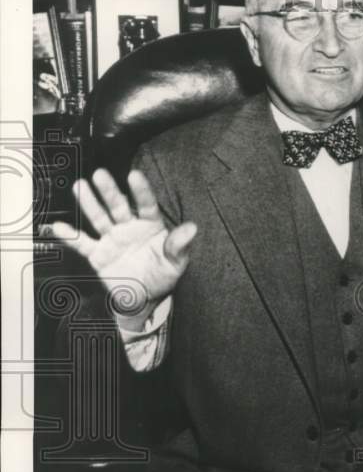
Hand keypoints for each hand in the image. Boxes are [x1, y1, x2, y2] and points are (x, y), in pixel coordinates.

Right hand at [49, 168, 196, 329]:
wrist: (144, 298)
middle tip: (100, 174)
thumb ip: (179, 245)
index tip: (134, 175)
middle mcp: (130, 228)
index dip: (141, 190)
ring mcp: (112, 239)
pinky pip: (83, 244)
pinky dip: (71, 236)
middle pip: (119, 206)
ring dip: (89, 204)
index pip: (147, 205)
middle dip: (109, 191)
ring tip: (79, 186)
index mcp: (151, 226)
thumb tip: (192, 228)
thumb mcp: (175, 262)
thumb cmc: (163, 275)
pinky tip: (60, 226)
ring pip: (99, 218)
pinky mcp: (98, 254)